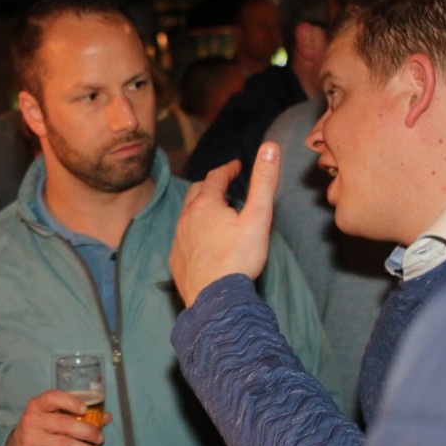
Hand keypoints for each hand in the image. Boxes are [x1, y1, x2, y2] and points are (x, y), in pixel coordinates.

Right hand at [4, 390, 110, 445]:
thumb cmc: (39, 431)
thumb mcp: (52, 418)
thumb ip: (76, 415)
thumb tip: (105, 417)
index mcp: (37, 405)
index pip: (53, 398)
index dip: (70, 402)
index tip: (85, 409)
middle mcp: (32, 420)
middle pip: (65, 424)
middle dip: (88, 432)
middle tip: (100, 439)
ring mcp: (31, 440)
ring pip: (66, 445)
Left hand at [169, 142, 279, 306]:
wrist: (215, 298)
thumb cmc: (239, 258)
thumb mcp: (258, 217)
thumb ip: (264, 181)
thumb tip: (270, 147)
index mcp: (206, 205)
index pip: (215, 177)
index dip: (228, 169)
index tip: (236, 166)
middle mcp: (186, 218)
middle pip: (196, 192)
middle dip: (210, 185)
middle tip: (224, 185)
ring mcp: (178, 239)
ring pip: (186, 214)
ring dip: (199, 208)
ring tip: (214, 211)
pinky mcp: (176, 258)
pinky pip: (181, 237)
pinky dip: (192, 230)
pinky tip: (201, 239)